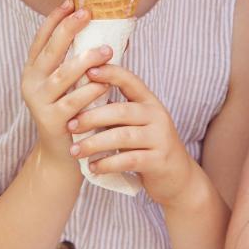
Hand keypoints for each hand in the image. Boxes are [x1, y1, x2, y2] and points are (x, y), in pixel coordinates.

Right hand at [22, 0, 111, 164]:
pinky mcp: (50, 120)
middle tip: (87, 13)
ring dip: (85, 60)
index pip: (41, 38)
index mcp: (34, 69)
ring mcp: (38, 101)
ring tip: (107, 50)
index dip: (54, 19)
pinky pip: (73, 102)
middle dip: (68, 29)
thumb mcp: (73, 83)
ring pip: (62, 76)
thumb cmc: (73, 111)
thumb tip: (113, 33)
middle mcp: (31, 82)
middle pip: (50, 51)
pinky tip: (105, 84)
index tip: (70, 1)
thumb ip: (83, 60)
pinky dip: (90, 92)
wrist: (62, 153)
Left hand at [66, 63, 194, 204]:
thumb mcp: (137, 124)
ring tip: (75, 150)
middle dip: (92, 117)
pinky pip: (129, 160)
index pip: (130, 81)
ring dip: (95, 143)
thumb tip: (79, 98)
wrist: (178, 177)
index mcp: (149, 102)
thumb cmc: (148, 146)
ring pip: (123, 136)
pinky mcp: (159, 161)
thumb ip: (117, 112)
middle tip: (70, 125)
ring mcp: (160, 138)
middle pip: (121, 110)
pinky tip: (93, 167)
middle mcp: (157, 116)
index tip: (88, 71)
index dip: (110, 74)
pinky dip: (108, 163)